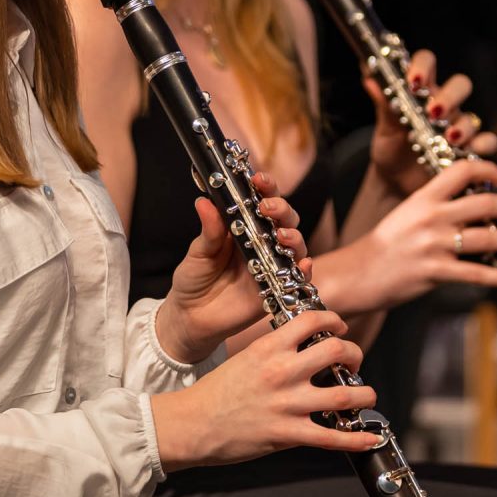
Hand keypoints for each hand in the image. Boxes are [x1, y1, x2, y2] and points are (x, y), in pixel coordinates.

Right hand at [151, 310, 381, 469]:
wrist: (193, 424)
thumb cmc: (216, 392)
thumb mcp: (244, 358)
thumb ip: (274, 351)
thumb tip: (301, 347)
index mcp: (269, 348)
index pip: (312, 321)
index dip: (334, 321)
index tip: (339, 328)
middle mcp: (282, 372)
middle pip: (337, 352)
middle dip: (354, 354)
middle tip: (354, 360)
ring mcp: (288, 404)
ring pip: (344, 395)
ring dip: (364, 394)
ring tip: (366, 394)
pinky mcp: (288, 434)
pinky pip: (332, 437)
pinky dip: (357, 439)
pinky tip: (371, 437)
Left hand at [154, 174, 303, 363]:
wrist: (191, 317)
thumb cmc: (194, 279)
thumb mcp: (198, 253)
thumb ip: (208, 230)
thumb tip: (204, 201)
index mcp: (244, 227)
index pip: (262, 200)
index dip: (265, 187)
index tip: (258, 179)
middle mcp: (263, 243)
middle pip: (285, 218)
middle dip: (281, 208)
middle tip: (267, 208)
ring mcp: (273, 265)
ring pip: (296, 244)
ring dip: (294, 236)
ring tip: (282, 236)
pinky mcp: (278, 288)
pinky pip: (299, 277)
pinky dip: (305, 269)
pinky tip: (303, 264)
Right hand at [327, 158, 496, 312]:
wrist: (358, 273)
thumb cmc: (384, 246)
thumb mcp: (407, 213)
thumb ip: (437, 205)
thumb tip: (472, 204)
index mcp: (423, 198)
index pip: (462, 171)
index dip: (489, 170)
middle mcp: (431, 217)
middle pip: (484, 202)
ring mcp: (435, 245)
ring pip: (488, 238)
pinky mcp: (437, 272)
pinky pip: (480, 274)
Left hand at [364, 48, 496, 196]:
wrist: (395, 183)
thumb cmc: (391, 149)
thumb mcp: (384, 128)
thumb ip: (383, 103)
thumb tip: (369, 78)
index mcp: (422, 91)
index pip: (428, 63)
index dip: (423, 66)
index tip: (414, 81)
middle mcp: (444, 106)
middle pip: (460, 85)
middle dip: (450, 96)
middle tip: (434, 112)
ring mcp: (458, 127)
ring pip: (472, 117)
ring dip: (462, 126)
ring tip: (448, 138)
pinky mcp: (469, 150)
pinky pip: (487, 143)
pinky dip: (482, 145)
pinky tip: (469, 151)